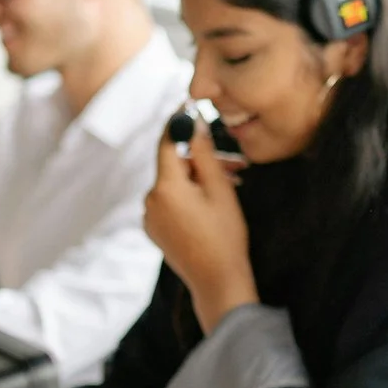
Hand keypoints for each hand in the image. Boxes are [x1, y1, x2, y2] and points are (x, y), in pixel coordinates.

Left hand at [142, 118, 257, 332]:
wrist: (217, 282)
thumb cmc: (225, 236)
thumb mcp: (219, 190)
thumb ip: (204, 153)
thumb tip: (192, 123)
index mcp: (165, 187)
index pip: (167, 142)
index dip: (178, 122)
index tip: (189, 106)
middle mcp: (150, 200)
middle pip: (175, 166)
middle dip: (202, 160)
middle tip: (236, 164)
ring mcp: (150, 217)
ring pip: (175, 185)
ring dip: (200, 179)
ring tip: (232, 186)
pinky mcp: (156, 230)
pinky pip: (171, 202)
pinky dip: (190, 197)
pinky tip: (214, 204)